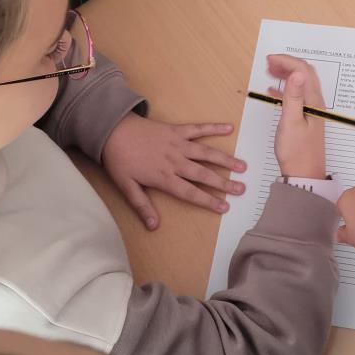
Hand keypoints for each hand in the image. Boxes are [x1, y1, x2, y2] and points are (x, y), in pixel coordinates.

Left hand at [101, 113, 246, 229]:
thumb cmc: (119, 159)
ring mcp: (178, 144)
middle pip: (203, 174)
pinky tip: (228, 129)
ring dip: (225, 160)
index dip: (208, 201)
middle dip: (224, 183)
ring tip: (242, 166)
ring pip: (206, 153)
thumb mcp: (126, 186)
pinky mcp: (177, 130)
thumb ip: (142, 206)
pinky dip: (213, 128)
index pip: (190, 192)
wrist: (112, 130)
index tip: (224, 207)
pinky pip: (198, 129)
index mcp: (164, 177)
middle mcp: (175, 162)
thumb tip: (153, 226)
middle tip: (241, 189)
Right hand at [268, 54, 325, 178]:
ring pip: (301, 84)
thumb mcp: (291, 122)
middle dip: (288, 64)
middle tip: (269, 62)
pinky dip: (285, 89)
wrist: (304, 174)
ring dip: (287, 74)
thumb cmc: (297, 152)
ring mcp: (312, 111)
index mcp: (313, 101)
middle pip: (305, 74)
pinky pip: (297, 96)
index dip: (287, 61)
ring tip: (270, 71)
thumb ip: (293, 96)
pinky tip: (274, 91)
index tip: (270, 60)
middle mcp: (315, 103)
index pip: (302, 71)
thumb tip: (296, 73)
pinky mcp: (306, 119)